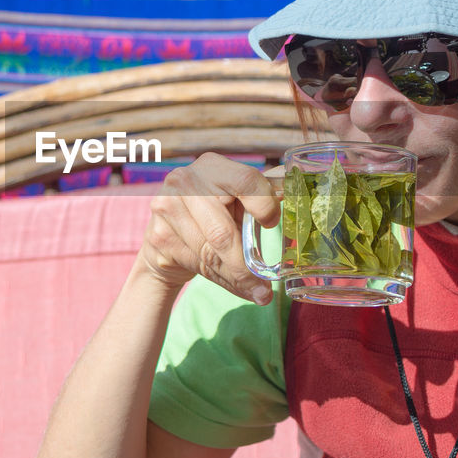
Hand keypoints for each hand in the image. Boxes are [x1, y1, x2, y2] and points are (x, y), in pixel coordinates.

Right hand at [139, 153, 280, 303]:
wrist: (166, 233)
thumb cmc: (213, 212)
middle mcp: (185, 181)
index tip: (272, 224)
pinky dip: (221, 281)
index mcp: (212, 165)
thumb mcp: (237, 199)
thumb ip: (263, 195)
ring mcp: (167, 207)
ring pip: (210, 255)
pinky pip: (197, 265)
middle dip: (246, 267)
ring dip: (236, 279)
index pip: (246, 181)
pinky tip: (233, 285)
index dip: (265, 206)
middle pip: (222, 232)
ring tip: (255, 291)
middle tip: (266, 288)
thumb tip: (298, 194)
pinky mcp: (159, 236)